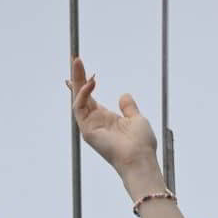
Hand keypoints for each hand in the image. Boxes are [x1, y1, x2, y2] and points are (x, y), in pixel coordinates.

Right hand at [65, 55, 158, 177]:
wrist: (141, 159)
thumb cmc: (142, 145)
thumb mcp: (137, 119)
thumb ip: (129, 108)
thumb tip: (124, 95)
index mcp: (106, 119)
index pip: (90, 97)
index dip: (84, 82)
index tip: (80, 66)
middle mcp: (96, 122)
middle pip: (81, 95)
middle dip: (77, 76)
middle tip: (75, 57)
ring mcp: (90, 127)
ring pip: (77, 99)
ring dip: (77, 80)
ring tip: (78, 62)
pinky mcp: (87, 131)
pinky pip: (79, 107)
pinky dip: (83, 93)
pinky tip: (91, 82)